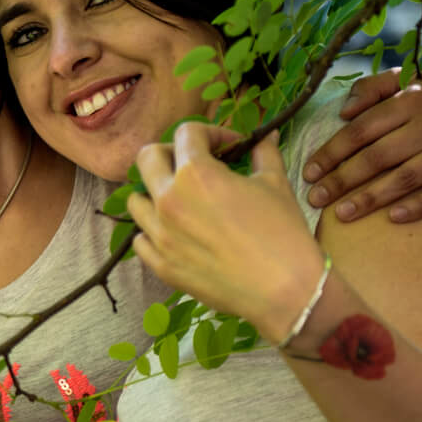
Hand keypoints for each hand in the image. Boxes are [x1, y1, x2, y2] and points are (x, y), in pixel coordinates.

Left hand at [126, 123, 326, 343]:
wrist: (286, 289)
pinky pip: (140, 239)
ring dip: (155, 193)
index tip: (228, 146)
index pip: (186, 133)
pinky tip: (176, 232)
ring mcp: (159, 234)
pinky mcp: (160, 264)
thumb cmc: (284, 232)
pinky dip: (154, 231)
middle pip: (147, 158)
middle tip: (195, 165)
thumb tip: (263, 137)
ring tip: (181, 200)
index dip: (211, 132)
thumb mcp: (276, 183)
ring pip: (136, 200)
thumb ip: (263, 152)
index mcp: (196, 174)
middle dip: (171, 153)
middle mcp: (168, 200)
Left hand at [301, 69, 421, 222]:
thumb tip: (344, 111)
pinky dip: (419, 207)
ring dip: (372, 198)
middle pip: (379, 157)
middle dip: (343, 180)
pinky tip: (393, 217)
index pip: (362, 130)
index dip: (332, 152)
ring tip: (343, 214)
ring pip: (406, 178)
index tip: (309, 172)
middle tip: (316, 198)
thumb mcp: (406, 83)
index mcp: (411, 101)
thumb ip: (371, 88)